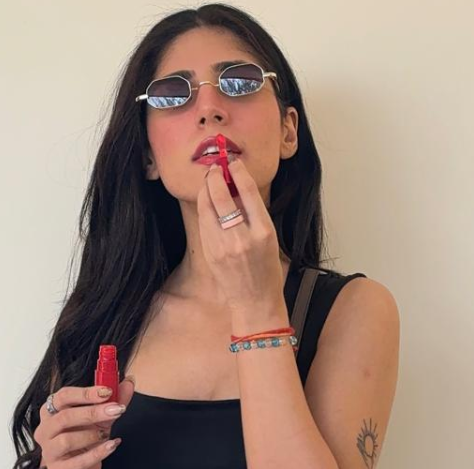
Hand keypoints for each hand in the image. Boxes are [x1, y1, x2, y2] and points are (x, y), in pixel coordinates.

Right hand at [34, 378, 135, 468]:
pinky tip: (112, 446)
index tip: (107, 391)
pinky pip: (77, 462)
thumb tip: (129, 383)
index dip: (85, 393)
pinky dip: (97, 453)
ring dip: (91, 435)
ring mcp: (48, 452)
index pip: (62, 396)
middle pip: (64, 417)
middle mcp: (45, 430)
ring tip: (107, 433)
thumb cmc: (87, 439)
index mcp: (50, 411)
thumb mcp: (101, 418)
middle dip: (92, 412)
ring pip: (66, 440)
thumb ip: (114, 401)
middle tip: (116, 410)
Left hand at [196, 156, 286, 311]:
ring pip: (207, 207)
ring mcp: (223, 246)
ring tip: (210, 181)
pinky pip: (204, 223)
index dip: (237, 172)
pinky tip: (208, 202)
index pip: (248, 192)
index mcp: (263, 232)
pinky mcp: (210, 253)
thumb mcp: (270, 239)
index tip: (233, 163)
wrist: (254, 301)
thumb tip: (237, 186)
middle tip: (215, 168)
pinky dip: (205, 208)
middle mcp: (242, 238)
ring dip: (206, 190)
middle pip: (221, 196)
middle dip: (215, 176)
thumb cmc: (266, 270)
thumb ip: (254, 214)